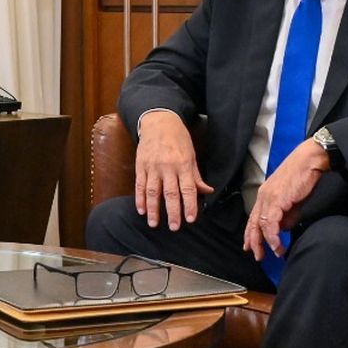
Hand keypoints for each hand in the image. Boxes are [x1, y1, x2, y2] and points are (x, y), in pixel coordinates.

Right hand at [135, 111, 213, 228]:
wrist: (159, 121)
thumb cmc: (178, 138)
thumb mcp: (191, 154)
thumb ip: (196, 176)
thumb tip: (207, 191)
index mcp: (183, 164)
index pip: (188, 189)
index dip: (189, 205)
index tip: (190, 219)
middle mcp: (168, 167)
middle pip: (170, 193)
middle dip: (172, 212)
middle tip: (174, 227)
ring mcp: (152, 166)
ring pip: (152, 191)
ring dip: (153, 209)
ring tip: (154, 224)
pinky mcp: (141, 165)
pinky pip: (139, 185)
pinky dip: (139, 199)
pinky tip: (141, 210)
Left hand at [243, 140, 329, 258]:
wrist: (310, 160)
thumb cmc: (304, 177)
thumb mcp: (294, 200)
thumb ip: (288, 215)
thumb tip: (283, 229)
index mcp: (265, 194)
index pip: (254, 218)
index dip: (251, 233)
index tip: (251, 246)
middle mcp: (263, 196)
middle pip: (254, 223)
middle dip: (254, 242)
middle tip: (258, 256)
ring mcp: (268, 197)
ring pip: (261, 225)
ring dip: (266, 242)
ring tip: (274, 252)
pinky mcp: (277, 199)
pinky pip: (271, 223)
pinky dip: (274, 236)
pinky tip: (277, 245)